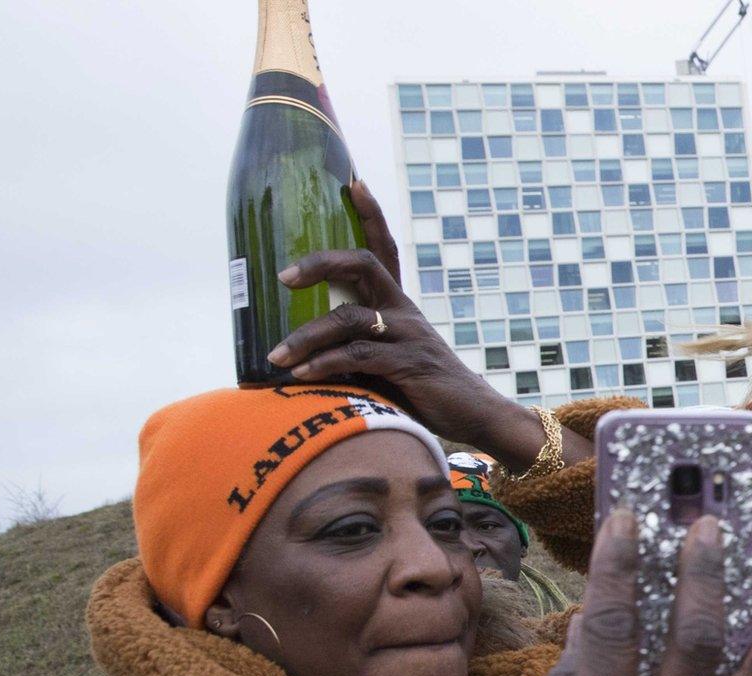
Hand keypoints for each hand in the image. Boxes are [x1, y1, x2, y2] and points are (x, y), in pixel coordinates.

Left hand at [262, 187, 574, 471]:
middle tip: (284, 276)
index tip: (353, 182)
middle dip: (320, 262)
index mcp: (400, 305)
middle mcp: (404, 311)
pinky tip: (302, 376)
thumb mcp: (389, 360)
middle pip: (363, 264)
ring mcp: (408, 335)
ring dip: (306, 337)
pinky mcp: (408, 365)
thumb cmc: (424, 390)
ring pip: (348, 318)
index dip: (371, 213)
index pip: (385, 248)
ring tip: (276, 356)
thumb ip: (357, 348)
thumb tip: (304, 353)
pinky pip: (357, 356)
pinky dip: (324, 365)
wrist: (474, 416)